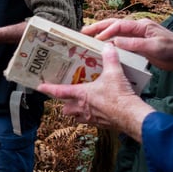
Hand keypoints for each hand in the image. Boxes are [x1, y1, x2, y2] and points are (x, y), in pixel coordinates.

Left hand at [37, 43, 152, 141]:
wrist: (132, 116)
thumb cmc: (120, 97)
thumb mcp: (114, 73)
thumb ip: (110, 58)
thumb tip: (108, 47)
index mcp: (81, 95)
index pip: (59, 91)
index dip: (48, 89)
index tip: (40, 87)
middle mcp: (83, 108)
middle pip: (66, 109)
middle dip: (64, 104)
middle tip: (66, 98)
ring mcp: (91, 118)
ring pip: (77, 117)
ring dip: (76, 113)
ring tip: (80, 105)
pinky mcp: (101, 124)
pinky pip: (91, 122)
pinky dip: (91, 117)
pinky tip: (98, 111)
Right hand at [83, 18, 172, 74]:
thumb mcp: (155, 47)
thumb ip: (135, 44)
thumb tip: (115, 42)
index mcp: (141, 25)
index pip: (119, 25)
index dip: (106, 31)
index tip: (95, 39)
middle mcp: (137, 29)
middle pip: (113, 25)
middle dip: (97, 27)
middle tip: (82, 32)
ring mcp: (136, 37)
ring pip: (115, 33)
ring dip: (101, 35)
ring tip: (87, 38)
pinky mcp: (137, 46)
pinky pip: (119, 43)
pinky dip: (109, 44)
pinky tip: (101, 49)